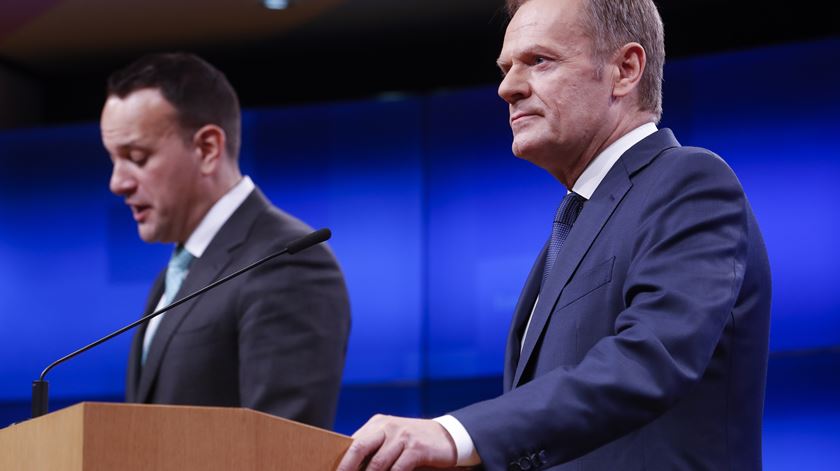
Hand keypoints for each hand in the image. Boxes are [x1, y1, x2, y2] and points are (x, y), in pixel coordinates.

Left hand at [337, 414, 458, 470]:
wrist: (449, 437)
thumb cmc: (415, 443)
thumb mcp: (393, 439)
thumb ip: (374, 449)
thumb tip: (352, 467)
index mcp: (377, 423)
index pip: (353, 442)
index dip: (342, 461)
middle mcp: (388, 426)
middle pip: (359, 448)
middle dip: (347, 468)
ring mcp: (402, 436)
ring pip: (377, 464)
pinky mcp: (416, 448)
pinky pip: (397, 470)